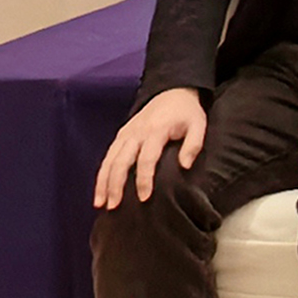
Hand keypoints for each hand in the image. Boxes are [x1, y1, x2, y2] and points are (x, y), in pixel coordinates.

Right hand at [96, 90, 206, 208]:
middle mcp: (136, 132)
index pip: (147, 159)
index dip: (144, 179)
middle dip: (116, 185)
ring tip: (100, 204)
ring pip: (109, 160)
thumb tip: (185, 166)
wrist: (173, 91)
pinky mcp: (120, 135)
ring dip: (103, 182)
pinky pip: (107, 156)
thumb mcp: (198, 124)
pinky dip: (101, 174)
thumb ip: (194, 144)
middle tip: (114, 206)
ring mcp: (126, 133)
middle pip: (121, 161)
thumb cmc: (187, 112)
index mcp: (156, 130)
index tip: (144, 198)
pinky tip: (99, 190)